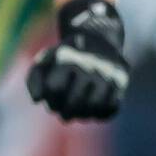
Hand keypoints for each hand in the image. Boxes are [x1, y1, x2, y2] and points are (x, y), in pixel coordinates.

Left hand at [27, 0, 127, 120]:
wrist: (97, 40)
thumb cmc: (63, 58)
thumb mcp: (44, 62)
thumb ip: (34, 81)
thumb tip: (37, 99)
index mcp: (66, 57)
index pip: (54, 89)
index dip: (50, 99)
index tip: (51, 98)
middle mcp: (89, 64)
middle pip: (75, 101)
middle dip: (66, 112)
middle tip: (63, 114)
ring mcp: (107, 72)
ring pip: (95, 106)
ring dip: (83, 115)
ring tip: (77, 113)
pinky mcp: (121, 81)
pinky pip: (111, 108)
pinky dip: (99, 114)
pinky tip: (91, 109)